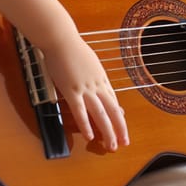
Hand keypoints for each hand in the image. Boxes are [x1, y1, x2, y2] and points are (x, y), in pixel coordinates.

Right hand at [41, 35, 128, 151]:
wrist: (61, 38)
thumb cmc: (71, 47)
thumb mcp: (89, 61)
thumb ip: (93, 74)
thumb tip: (96, 81)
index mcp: (101, 78)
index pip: (113, 101)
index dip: (119, 116)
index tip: (122, 127)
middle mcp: (97, 85)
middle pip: (113, 110)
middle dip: (120, 129)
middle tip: (124, 143)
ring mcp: (85, 88)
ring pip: (101, 114)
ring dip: (108, 132)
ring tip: (111, 146)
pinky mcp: (71, 90)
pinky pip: (80, 111)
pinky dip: (86, 125)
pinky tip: (89, 136)